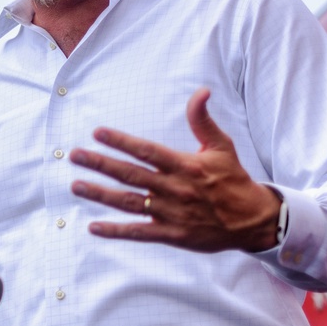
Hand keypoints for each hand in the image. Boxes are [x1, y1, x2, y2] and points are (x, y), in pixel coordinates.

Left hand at [69, 88, 280, 252]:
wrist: (252, 220)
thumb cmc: (233, 179)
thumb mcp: (222, 146)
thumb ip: (203, 120)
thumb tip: (201, 91)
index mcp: (185, 165)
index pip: (146, 151)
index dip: (121, 142)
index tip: (97, 133)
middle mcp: (175, 188)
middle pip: (130, 175)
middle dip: (100, 164)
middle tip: (74, 156)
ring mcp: (171, 213)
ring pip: (129, 202)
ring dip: (100, 194)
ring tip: (76, 185)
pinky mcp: (171, 234)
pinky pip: (138, 232)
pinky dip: (115, 230)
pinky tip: (93, 227)